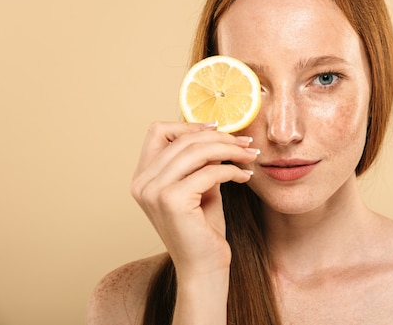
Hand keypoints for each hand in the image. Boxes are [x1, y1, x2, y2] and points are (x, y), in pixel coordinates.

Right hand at [130, 121, 258, 278]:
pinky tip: (246, 177)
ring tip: (250, 155)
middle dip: (220, 137)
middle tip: (246, 142)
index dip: (189, 124)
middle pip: (183, 138)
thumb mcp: (201, 186)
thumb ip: (202, 161)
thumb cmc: (203, 229)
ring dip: (230, 149)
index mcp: (143, 177)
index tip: (219, 129)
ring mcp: (154, 191)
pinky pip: (210, 172)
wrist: (204, 268)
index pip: (159, 131)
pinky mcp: (172, 201)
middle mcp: (142, 182)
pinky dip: (232, 170)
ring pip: (197, 151)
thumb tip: (218, 133)